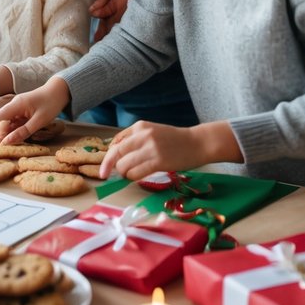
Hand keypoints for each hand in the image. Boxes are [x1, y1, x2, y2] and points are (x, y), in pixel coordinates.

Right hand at [0, 76, 70, 143]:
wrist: (59, 91)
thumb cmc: (51, 104)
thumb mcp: (39, 121)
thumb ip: (22, 132)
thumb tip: (6, 142)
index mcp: (16, 104)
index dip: (0, 131)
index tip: (7, 141)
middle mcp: (14, 104)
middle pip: (0, 118)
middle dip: (1, 131)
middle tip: (6, 143)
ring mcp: (17, 106)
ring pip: (6, 119)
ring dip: (6, 129)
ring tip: (6, 138)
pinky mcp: (21, 109)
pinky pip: (13, 118)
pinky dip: (12, 126)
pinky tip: (10, 130)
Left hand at [100, 120, 241, 179]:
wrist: (199, 143)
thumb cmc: (175, 140)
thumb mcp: (153, 133)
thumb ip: (136, 141)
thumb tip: (117, 157)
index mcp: (139, 126)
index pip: (116, 142)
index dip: (108, 155)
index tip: (105, 165)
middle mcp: (143, 135)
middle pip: (116, 153)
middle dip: (109, 166)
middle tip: (110, 175)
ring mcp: (150, 148)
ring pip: (124, 165)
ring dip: (124, 173)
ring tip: (131, 175)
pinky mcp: (158, 161)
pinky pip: (136, 173)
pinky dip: (133, 177)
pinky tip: (138, 177)